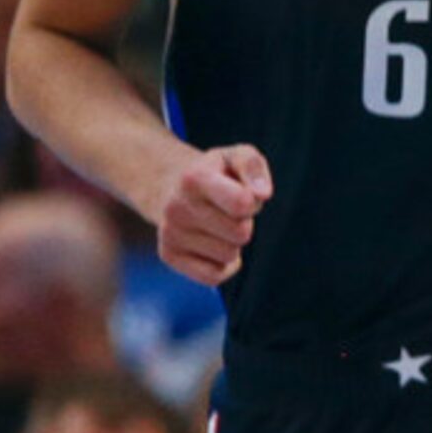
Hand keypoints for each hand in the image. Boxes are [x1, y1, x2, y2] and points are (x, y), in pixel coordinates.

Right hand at [153, 144, 272, 284]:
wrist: (171, 187)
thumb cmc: (216, 174)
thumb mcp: (236, 156)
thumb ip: (253, 167)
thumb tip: (262, 194)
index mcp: (194, 179)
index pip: (242, 204)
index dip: (252, 203)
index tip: (242, 194)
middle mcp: (176, 207)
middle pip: (241, 234)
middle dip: (244, 223)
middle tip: (228, 210)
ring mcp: (170, 233)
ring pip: (229, 255)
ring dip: (232, 242)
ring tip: (218, 223)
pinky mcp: (169, 255)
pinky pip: (214, 276)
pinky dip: (223, 265)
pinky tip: (214, 245)